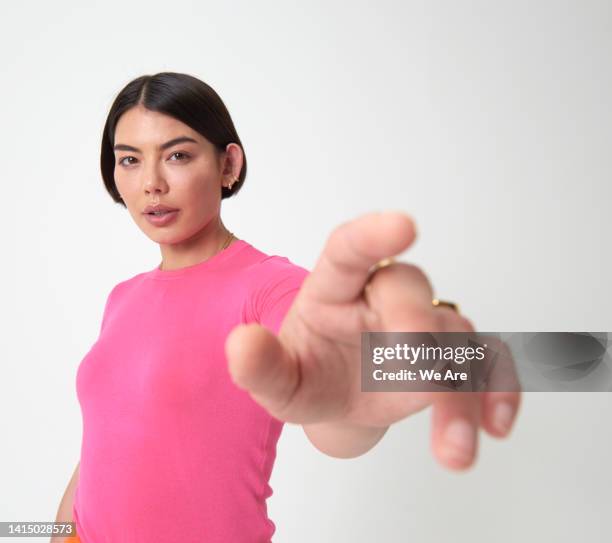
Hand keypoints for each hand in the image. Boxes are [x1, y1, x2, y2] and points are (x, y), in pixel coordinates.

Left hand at [225, 211, 520, 469]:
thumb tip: (240, 346)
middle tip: (414, 360)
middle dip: (415, 321)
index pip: (350, 249)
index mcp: (335, 287)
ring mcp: (423, 323)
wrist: (340, 396)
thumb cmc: (308, 374)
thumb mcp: (280, 381)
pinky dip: (497, 392)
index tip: (404, 225)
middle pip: (408, 286)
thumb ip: (260, 365)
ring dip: (460, 390)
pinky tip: (494, 427)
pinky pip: (487, 363)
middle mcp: (383, 295)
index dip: (374, 234)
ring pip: (454, 335)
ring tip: (452, 450)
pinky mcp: (452, 355)